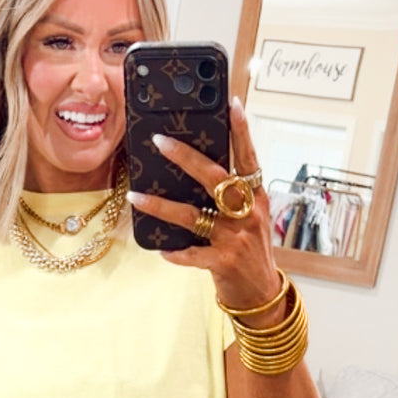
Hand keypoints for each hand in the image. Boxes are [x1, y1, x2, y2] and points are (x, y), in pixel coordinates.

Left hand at [125, 97, 279, 313]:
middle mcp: (247, 213)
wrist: (262, 294)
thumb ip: (230, 195)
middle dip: (186, 157)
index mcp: (256, 196)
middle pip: (215, 177)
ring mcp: (235, 238)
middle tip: (159, 140)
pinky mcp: (223, 262)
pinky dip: (174, 252)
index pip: (248, 157)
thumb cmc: (250, 250)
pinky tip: (160, 249)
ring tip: (135, 196)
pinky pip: (191, 254)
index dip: (241, 131)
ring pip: (193, 215)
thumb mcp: (249, 217)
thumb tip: (194, 169)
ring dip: (161, 206)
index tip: (231, 103)